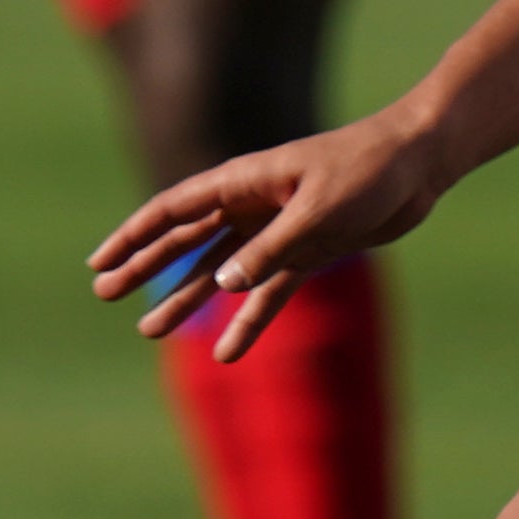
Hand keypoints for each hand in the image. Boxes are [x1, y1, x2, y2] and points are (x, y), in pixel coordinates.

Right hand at [89, 108, 459, 360]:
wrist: (420, 166)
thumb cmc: (368, 170)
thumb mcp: (318, 210)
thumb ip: (271, 248)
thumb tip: (223, 285)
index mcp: (245, 182)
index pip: (175, 209)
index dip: (134, 235)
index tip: (98, 263)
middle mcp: (254, 206)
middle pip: (187, 241)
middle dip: (146, 268)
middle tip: (105, 294)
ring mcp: (279, 232)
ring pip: (221, 272)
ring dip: (188, 299)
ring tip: (150, 330)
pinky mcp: (308, 253)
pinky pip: (269, 293)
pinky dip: (250, 321)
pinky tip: (228, 352)